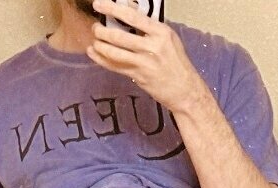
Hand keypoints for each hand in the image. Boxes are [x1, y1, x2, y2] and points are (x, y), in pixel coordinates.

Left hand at [86, 0, 204, 112]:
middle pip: (120, 36)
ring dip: (100, 45)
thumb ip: (149, 27)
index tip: (99, 3)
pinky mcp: (138, 76)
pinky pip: (115, 66)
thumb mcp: (168, 39)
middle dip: (102, 31)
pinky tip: (93, 54)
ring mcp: (144, 62)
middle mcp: (152, 46)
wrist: (184, 90)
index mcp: (160, 32)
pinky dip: (102, 60)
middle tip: (95, 27)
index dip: (113, 8)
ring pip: (115, 52)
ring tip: (94, 41)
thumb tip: (129, 10)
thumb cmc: (176, 63)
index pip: (133, 16)